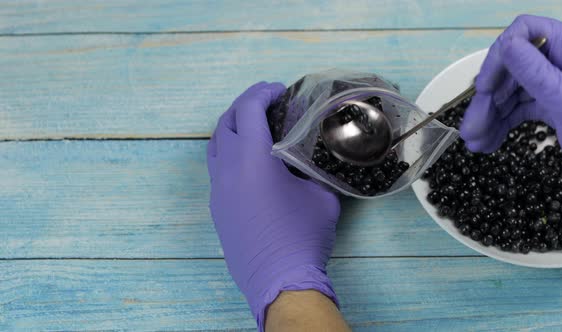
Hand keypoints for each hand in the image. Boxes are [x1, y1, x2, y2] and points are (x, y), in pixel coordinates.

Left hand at [207, 82, 340, 329]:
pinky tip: (248, 159)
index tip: (277, 89)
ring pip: (216, 145)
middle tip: (266, 101)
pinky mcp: (217, 207)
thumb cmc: (303, 236)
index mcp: (253, 159)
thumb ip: (314, 169)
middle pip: (227, 122)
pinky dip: (229, 151)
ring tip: (254, 125)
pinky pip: (216, 167)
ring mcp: (218, 189)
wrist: (279, 279)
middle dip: (245, 105)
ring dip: (233, 127)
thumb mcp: (321, 195)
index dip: (262, 93)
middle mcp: (228, 169)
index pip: (249, 110)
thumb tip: (313, 158)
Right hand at [460, 15, 561, 177]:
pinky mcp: (553, 105)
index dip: (500, 55)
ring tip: (474, 143)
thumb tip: (506, 44)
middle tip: (470, 129)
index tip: (484, 86)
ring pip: (510, 93)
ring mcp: (556, 85)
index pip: (527, 32)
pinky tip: (488, 142)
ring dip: (489, 117)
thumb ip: (537, 74)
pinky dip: (501, 125)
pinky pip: (518, 109)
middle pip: (511, 69)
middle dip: (487, 100)